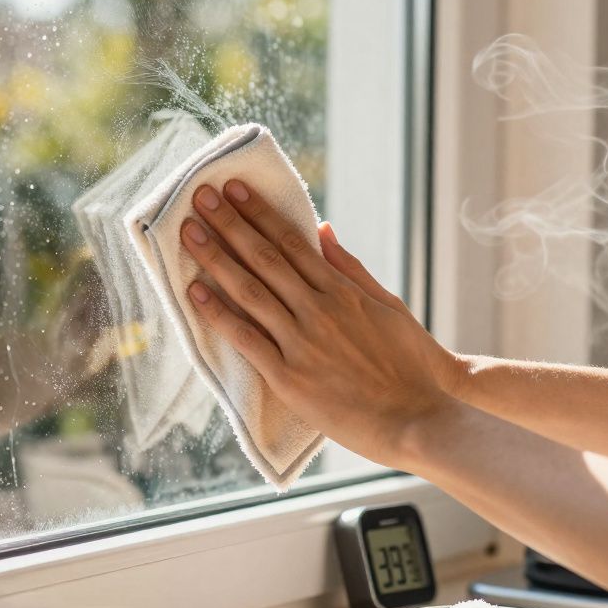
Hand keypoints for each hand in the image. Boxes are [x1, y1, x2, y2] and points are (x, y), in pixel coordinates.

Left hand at [181, 179, 462, 467]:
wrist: (417, 418)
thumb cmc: (410, 364)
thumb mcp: (388, 306)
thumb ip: (350, 268)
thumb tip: (322, 229)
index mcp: (342, 291)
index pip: (292, 242)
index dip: (260, 213)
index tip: (235, 189)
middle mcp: (319, 311)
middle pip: (265, 258)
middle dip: (230, 223)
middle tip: (200, 197)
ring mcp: (303, 344)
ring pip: (250, 292)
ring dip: (216, 258)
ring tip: (189, 233)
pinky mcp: (290, 379)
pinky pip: (247, 340)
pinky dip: (219, 315)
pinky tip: (195, 292)